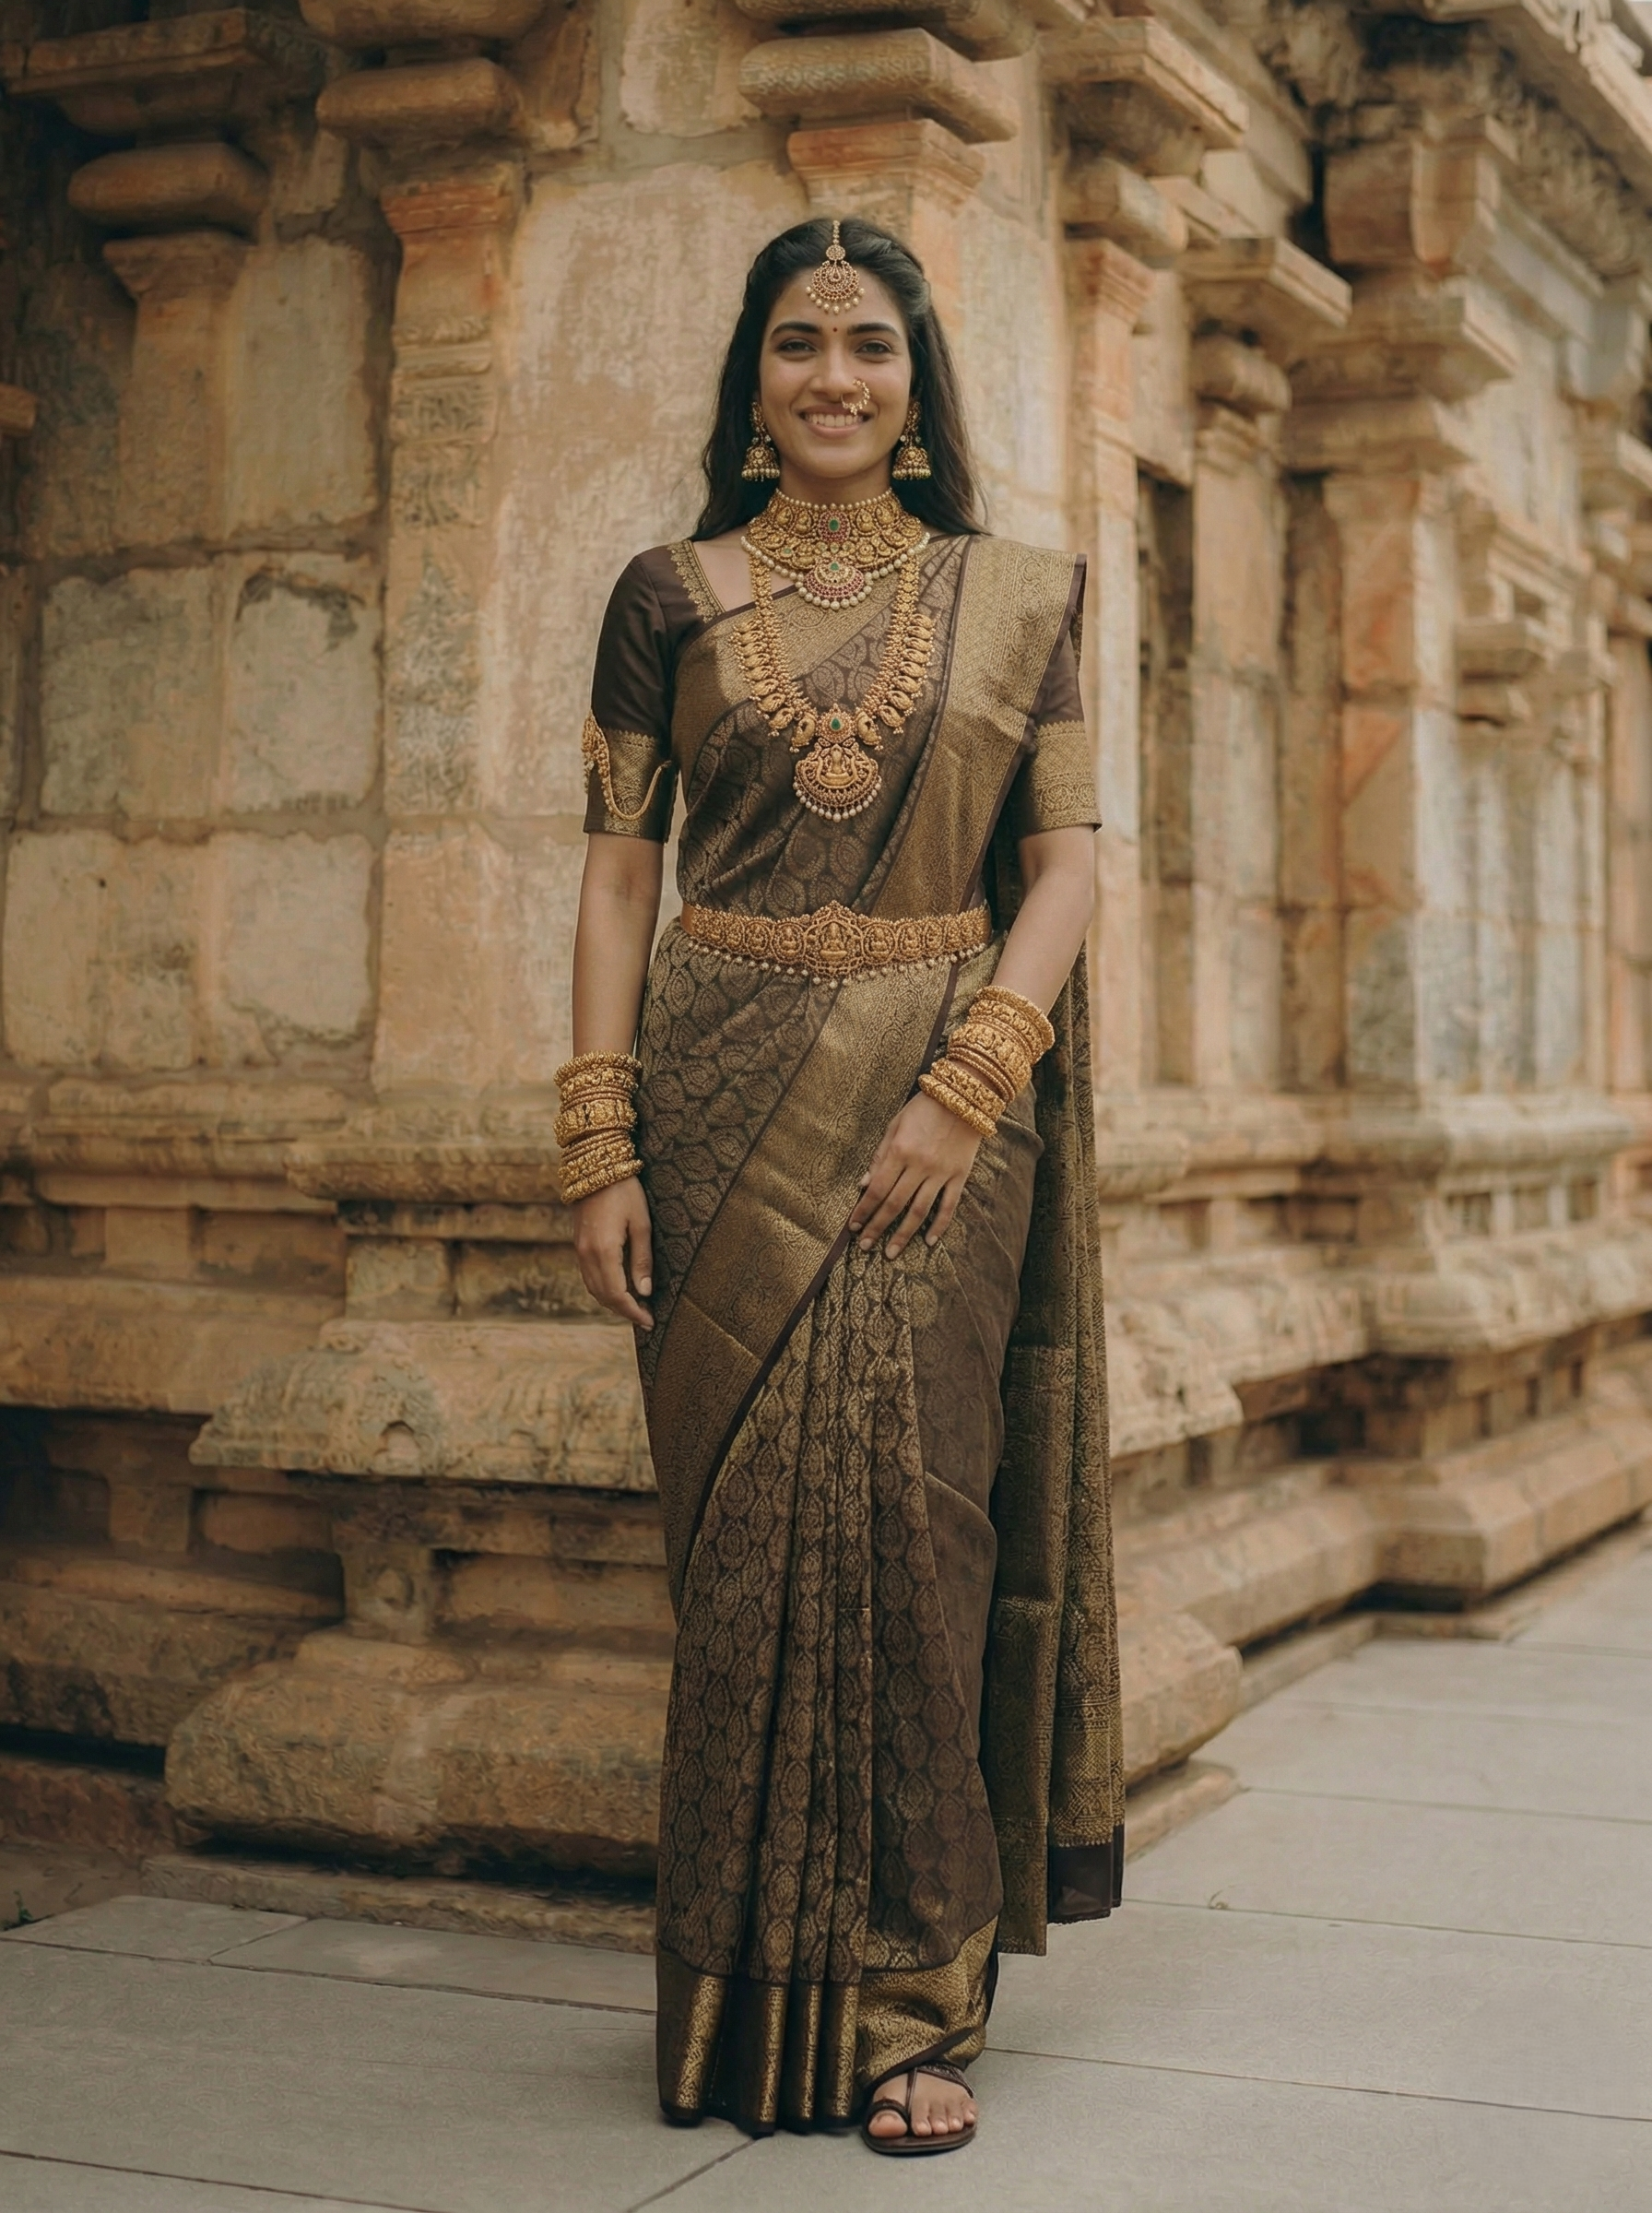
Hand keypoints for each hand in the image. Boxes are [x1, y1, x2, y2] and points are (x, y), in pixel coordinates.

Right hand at [572, 1176, 653, 1327]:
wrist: (596, 1165)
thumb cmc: (625, 1191)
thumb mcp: (641, 1224)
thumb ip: (642, 1260)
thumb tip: (644, 1291)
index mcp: (603, 1251)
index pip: (617, 1294)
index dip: (633, 1312)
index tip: (650, 1322)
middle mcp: (586, 1254)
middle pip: (603, 1296)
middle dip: (624, 1311)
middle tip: (646, 1319)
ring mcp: (579, 1250)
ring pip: (593, 1288)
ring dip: (612, 1302)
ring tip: (635, 1307)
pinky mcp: (578, 1244)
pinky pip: (589, 1275)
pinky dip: (604, 1288)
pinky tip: (620, 1288)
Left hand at [848, 1091, 981, 1258]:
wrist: (965, 1095)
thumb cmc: (925, 1107)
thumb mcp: (895, 1124)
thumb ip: (879, 1156)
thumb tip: (863, 1185)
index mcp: (899, 1151)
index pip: (876, 1190)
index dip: (863, 1211)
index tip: (853, 1227)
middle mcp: (919, 1166)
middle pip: (894, 1205)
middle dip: (877, 1228)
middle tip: (865, 1247)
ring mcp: (941, 1173)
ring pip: (919, 1211)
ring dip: (903, 1235)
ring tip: (891, 1253)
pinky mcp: (959, 1175)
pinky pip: (948, 1206)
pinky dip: (939, 1226)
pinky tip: (928, 1241)